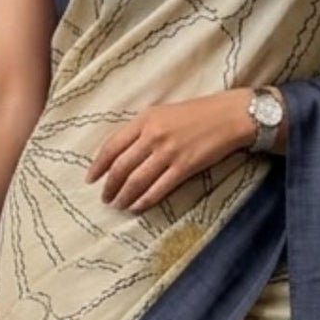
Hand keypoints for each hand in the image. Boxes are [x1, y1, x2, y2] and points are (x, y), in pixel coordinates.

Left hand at [85, 92, 255, 212]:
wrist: (229, 116)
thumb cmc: (196, 113)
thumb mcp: (163, 113)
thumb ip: (141, 130)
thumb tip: (121, 153)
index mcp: (144, 120)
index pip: (111, 146)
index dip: (98, 166)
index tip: (90, 179)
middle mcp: (152, 135)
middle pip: (121, 167)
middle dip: (109, 186)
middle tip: (105, 198)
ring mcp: (168, 152)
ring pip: (136, 181)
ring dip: (124, 196)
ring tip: (119, 205)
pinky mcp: (184, 167)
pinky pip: (159, 188)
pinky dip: (145, 200)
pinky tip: (138, 207)